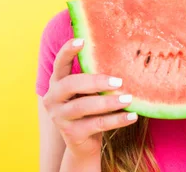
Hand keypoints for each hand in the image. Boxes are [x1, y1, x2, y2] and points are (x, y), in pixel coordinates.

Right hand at [42, 38, 137, 158]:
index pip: (60, 63)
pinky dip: (117, 120)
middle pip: (71, 84)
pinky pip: (97, 124)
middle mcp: (53, 98)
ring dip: (109, 102)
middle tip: (118, 81)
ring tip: (129, 99)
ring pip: (84, 106)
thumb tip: (121, 57)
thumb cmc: (89, 109)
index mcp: (57, 83)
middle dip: (95, 81)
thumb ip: (93, 77)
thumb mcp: (87, 92)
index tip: (82, 40)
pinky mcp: (71, 134)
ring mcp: (60, 117)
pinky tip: (132, 116)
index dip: (68, 51)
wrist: (83, 144)